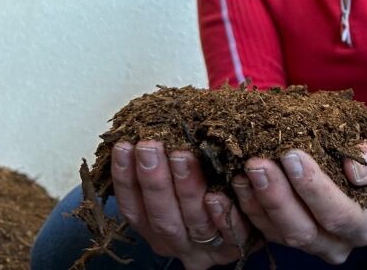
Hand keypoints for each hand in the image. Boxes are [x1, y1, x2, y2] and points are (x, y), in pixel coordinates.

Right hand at [111, 140, 258, 269]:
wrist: (242, 242)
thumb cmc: (206, 199)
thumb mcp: (178, 185)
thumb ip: (167, 161)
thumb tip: (153, 118)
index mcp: (156, 226)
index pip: (134, 207)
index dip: (125, 178)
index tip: (124, 145)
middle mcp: (177, 240)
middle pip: (162, 217)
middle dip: (154, 180)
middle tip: (150, 145)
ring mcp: (206, 247)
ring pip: (195, 222)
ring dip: (187, 189)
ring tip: (183, 156)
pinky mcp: (237, 246)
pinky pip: (232, 233)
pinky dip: (224, 214)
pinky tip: (220, 193)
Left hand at [232, 139, 366, 263]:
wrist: (363, 169)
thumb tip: (355, 171)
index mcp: (362, 225)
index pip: (336, 213)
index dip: (312, 187)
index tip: (291, 155)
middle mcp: (335, 243)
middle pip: (301, 230)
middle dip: (276, 196)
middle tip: (257, 163)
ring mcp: (308, 244)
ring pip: (276, 233)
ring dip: (254, 202)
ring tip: (241, 171)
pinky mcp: (284, 236)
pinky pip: (259, 230)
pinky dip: (242, 210)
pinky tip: (228, 187)